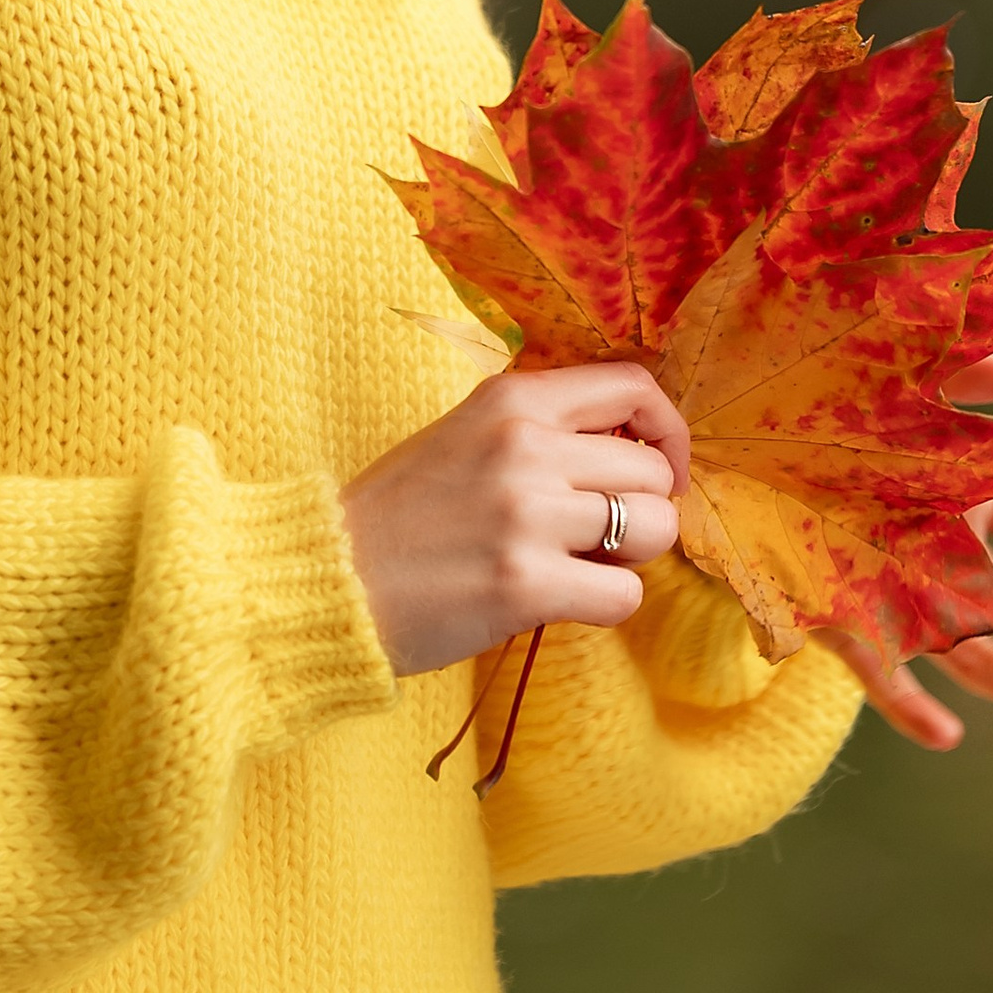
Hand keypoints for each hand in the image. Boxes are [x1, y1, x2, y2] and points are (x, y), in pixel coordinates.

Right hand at [340, 363, 687, 677]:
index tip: (657, 469)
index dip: (665, 431)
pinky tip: (560, 600)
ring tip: (579, 565)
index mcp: (511, 399)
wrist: (328, 579)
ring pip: (654, 530)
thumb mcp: (465, 435)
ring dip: (629, 558)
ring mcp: (528, 513)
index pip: (632, 387)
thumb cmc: (399, 513)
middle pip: (653, 472)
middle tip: (599, 536)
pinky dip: (606, 605)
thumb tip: (633, 451)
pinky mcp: (526, 583)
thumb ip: (541, 431)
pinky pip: (625, 596)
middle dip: (642, 511)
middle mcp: (527, 445)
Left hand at [834, 349, 992, 750]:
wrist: (724, 436)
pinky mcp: (842, 621)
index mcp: (967, 494)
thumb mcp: (889, 377)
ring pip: (968, 647)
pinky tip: (944, 735)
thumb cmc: (813, 399)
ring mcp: (898, 591)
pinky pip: (881, 674)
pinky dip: (910, 708)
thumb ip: (955, 375)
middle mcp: (943, 549)